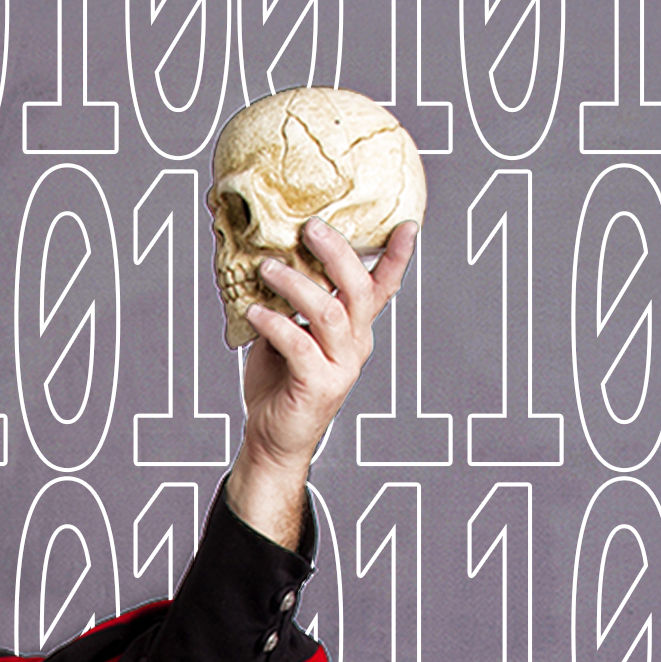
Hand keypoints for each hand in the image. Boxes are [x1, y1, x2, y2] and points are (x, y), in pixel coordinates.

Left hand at [226, 216, 417, 546]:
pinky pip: (299, 344)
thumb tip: (275, 255)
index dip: (396, 257)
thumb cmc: (279, 382)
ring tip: (267, 269)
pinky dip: (274, 322)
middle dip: (337, 254)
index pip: (383, 288)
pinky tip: (254, 312)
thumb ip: (293, 303)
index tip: (406, 223)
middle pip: (359, 290)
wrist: (272, 438)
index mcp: (355, 330)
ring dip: (296, 284)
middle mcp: (356, 345)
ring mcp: (341, 367)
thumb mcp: (289, 333)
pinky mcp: (318, 386)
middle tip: (310, 228)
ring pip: (330, 313)